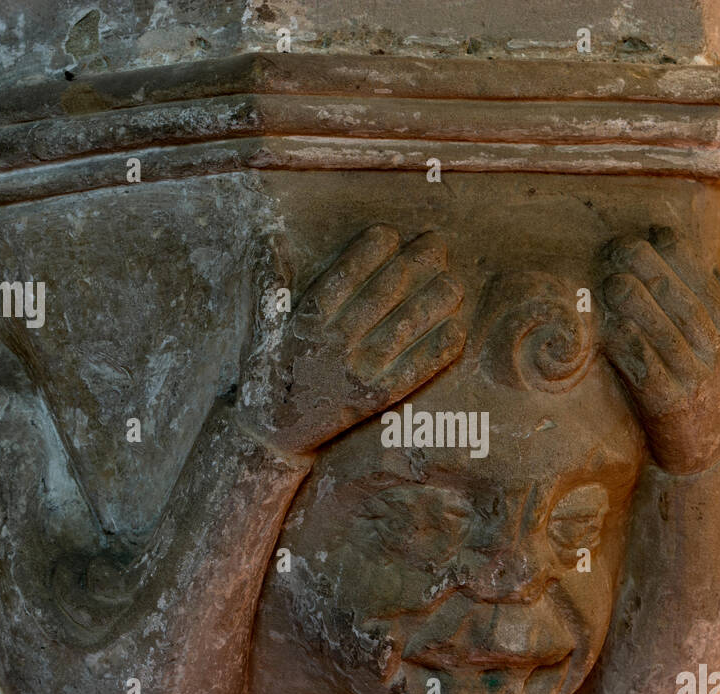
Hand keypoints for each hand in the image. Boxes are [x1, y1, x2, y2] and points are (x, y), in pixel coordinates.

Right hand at [239, 225, 465, 455]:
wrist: (272, 434)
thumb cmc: (270, 374)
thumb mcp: (262, 329)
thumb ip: (269, 286)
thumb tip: (268, 239)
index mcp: (306, 323)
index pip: (341, 279)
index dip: (367, 253)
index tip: (390, 233)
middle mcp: (333, 346)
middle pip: (380, 297)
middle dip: (412, 266)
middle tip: (436, 244)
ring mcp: (356, 374)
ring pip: (401, 330)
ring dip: (432, 303)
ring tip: (454, 281)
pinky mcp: (373, 400)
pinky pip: (411, 373)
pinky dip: (435, 352)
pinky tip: (457, 331)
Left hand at [600, 236, 719, 474]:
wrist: (703, 454)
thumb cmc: (706, 388)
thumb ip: (716, 308)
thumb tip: (695, 258)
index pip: (707, 285)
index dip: (679, 256)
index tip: (653, 234)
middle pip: (683, 303)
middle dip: (650, 270)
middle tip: (621, 248)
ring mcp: (697, 382)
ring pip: (664, 334)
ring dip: (635, 303)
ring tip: (612, 282)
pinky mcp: (671, 407)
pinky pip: (648, 371)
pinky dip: (629, 347)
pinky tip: (612, 328)